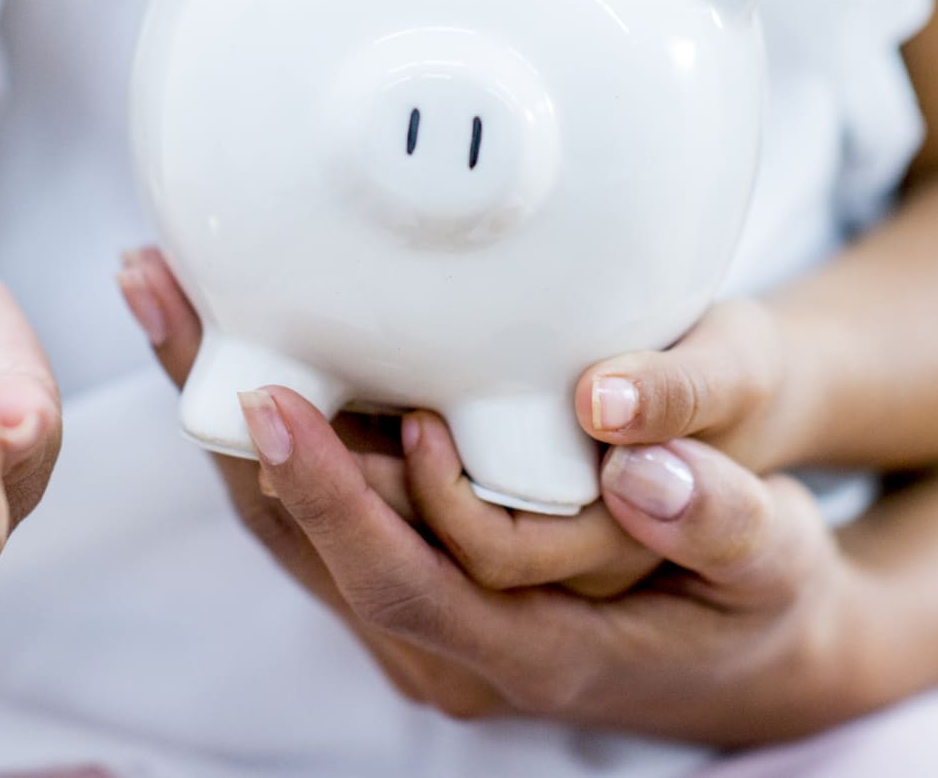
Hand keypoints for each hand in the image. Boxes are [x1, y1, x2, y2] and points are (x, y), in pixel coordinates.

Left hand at [117, 250, 895, 741]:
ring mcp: (425, 611)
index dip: (325, 494)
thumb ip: (716, 516)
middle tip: (166, 292)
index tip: (271, 399)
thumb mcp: (772, 555)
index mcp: (529, 648)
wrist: (756, 641)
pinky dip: (272, 416)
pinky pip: (320, 498)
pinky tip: (237, 331)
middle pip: (302, 539)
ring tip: (168, 290)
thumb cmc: (762, 596)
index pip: (396, 577)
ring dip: (224, 405)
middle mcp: (453, 644)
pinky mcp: (416, 567)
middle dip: (226, 418)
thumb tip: (640, 466)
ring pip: (292, 515)